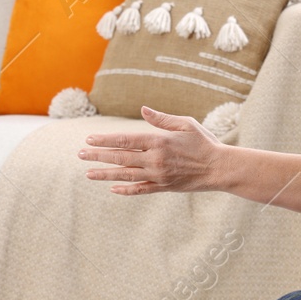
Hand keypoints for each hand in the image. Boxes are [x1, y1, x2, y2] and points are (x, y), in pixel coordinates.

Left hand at [78, 106, 227, 194]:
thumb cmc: (204, 142)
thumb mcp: (185, 124)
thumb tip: (143, 109)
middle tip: (80, 154)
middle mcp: (155, 159)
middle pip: (120, 158)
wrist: (220, 168)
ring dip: (105, 174)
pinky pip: (140, 190)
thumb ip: (162, 119)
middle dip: (98, 156)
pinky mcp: (164, 187)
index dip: (105, 141)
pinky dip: (125, 190)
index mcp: (158, 141)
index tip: (90, 140)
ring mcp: (158, 175)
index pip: (125, 140)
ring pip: (126, 175)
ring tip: (88, 173)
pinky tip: (112, 188)